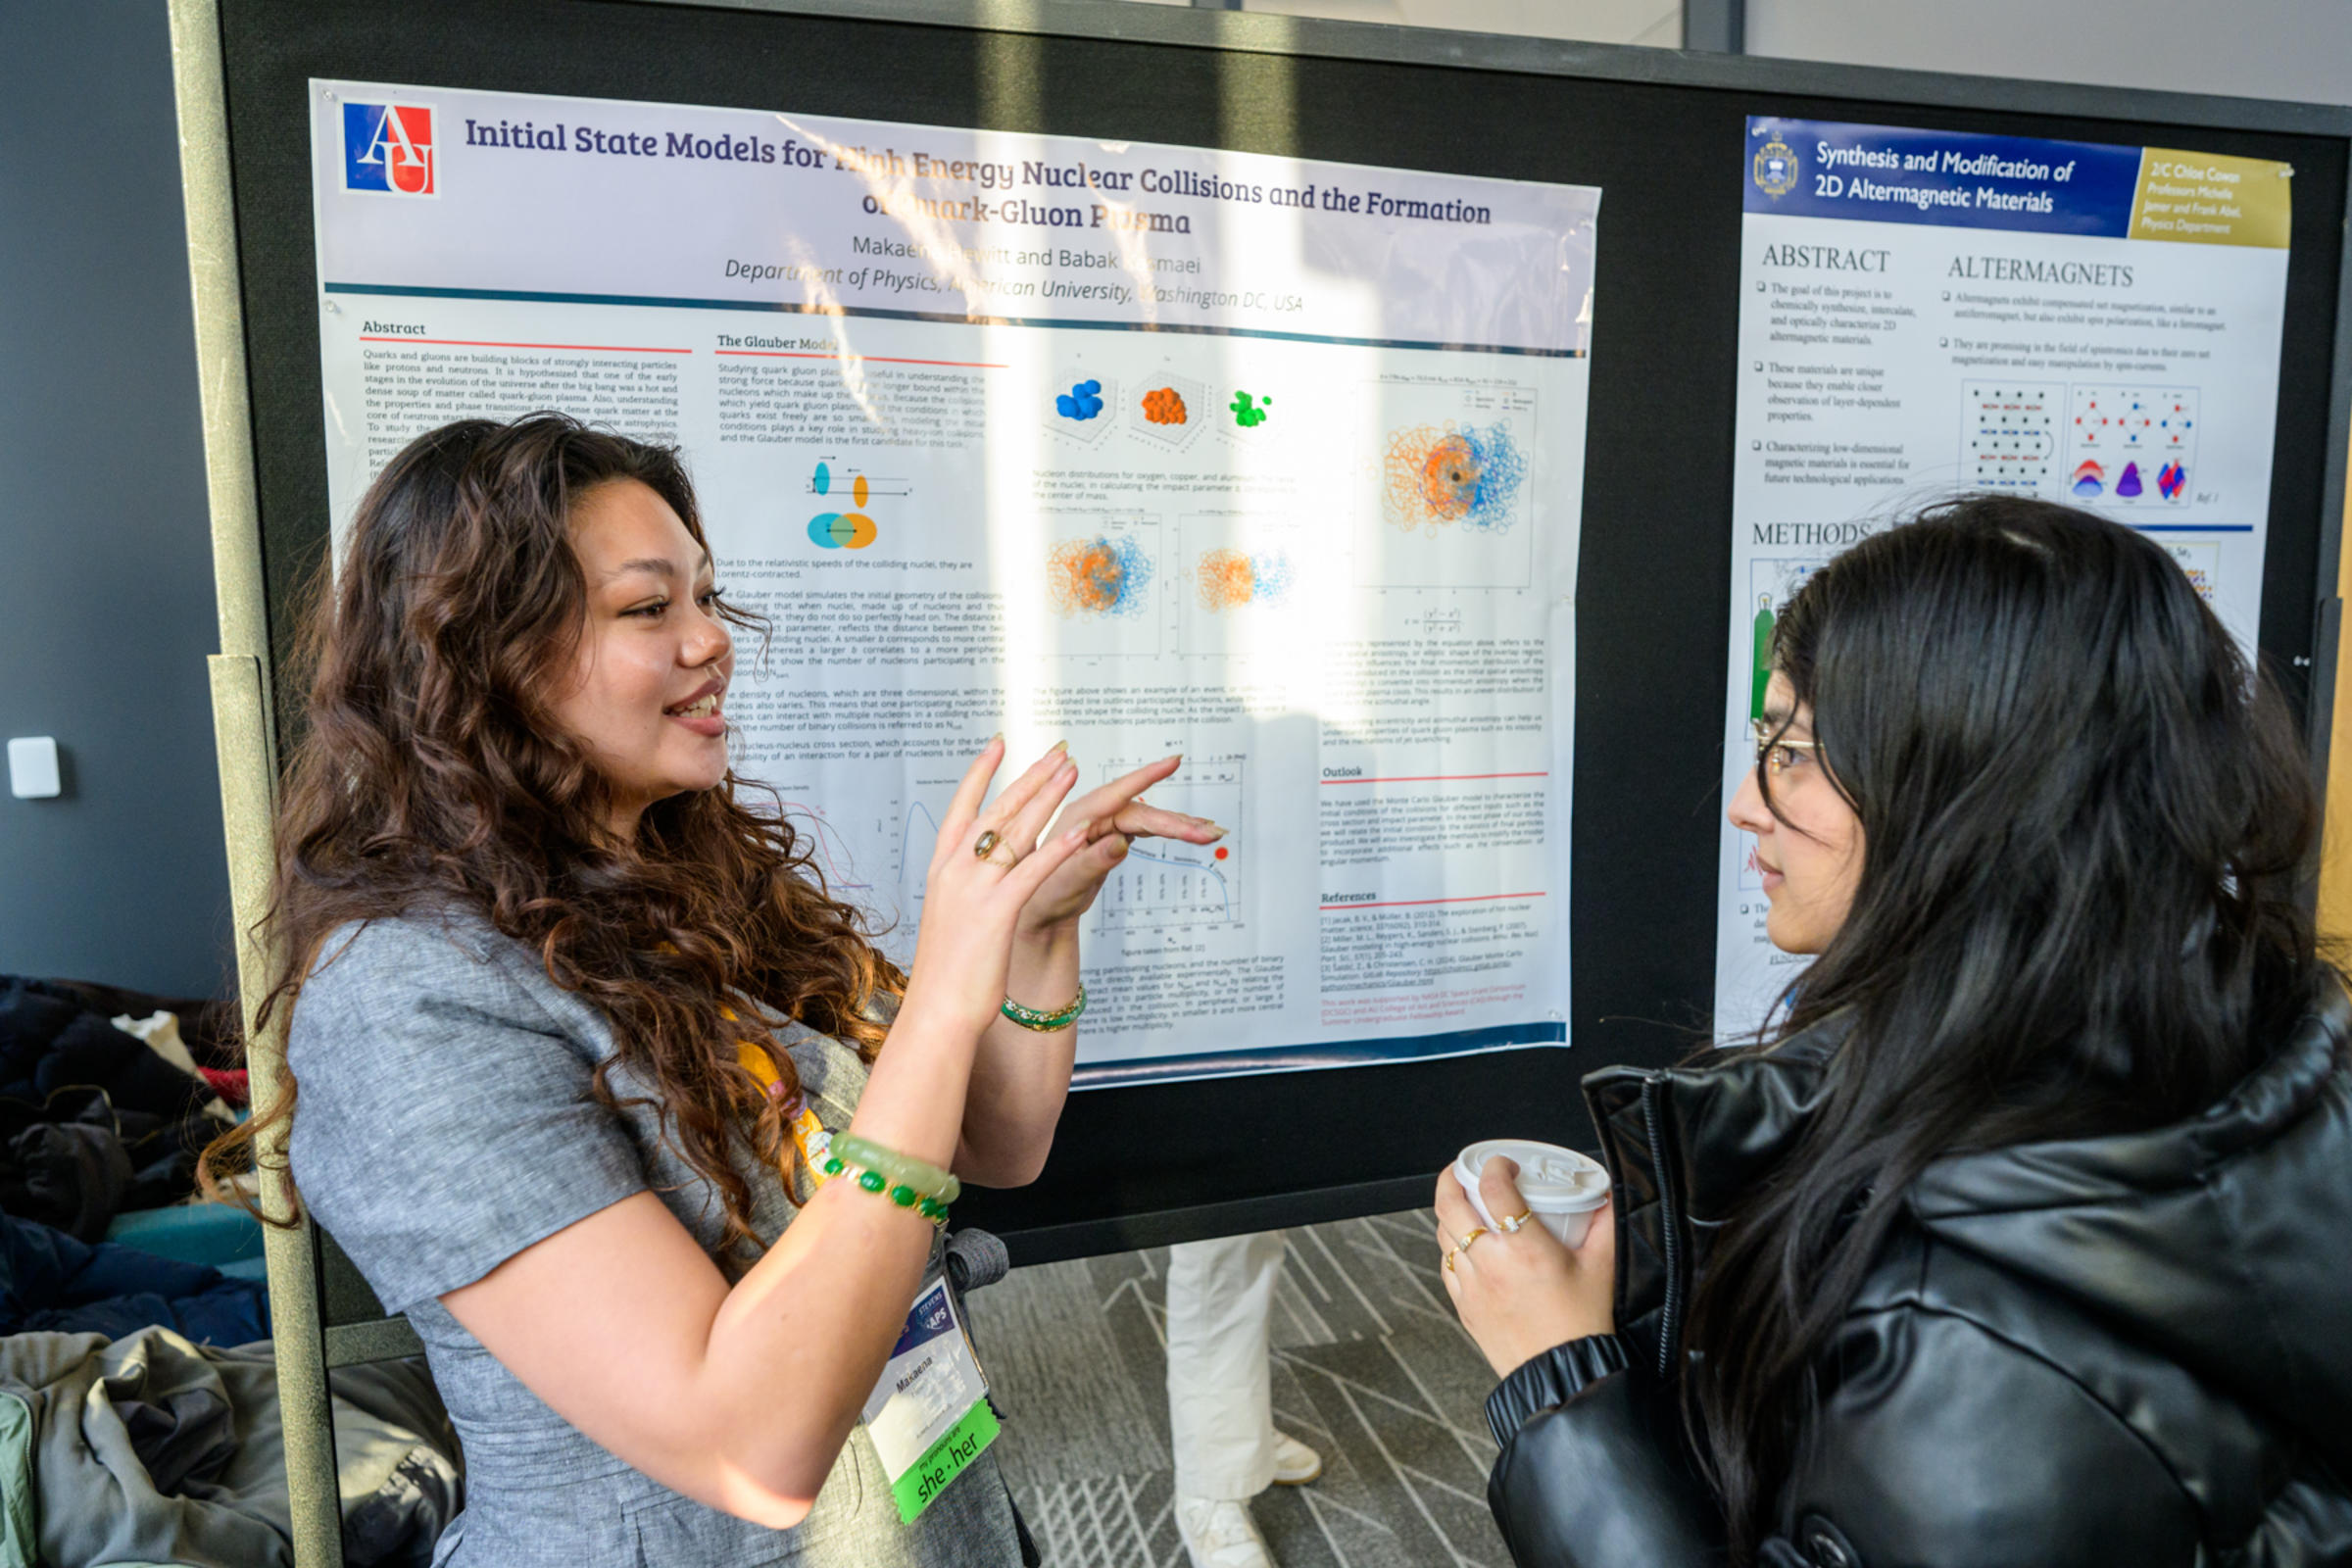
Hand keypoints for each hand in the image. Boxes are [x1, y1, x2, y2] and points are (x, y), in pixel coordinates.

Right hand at [901, 739, 1095, 1036]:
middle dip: (1031, 777)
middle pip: (998, 811)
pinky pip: (1034, 870)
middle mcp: (955, 870)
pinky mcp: (997, 911)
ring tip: (1073, 770)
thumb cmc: (946, 974)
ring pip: (1018, 831)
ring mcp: (974, 888)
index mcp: (941, 869)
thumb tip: (974, 880)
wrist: (937, 1012)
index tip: (998, 744)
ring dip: (1049, 797)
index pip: (961, 808)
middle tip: (1058, 751)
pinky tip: (1083, 829)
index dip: (981, 774)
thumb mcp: (951, 919)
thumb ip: (963, 892)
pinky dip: (1060, 848)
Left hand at [1015, 753, 1226, 935]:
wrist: (1038, 912)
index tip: (1173, 761)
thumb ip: (1093, 861)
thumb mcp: (1066, 882)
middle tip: (1209, 831)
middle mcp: (1093, 816)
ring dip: (1179, 826)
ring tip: (1210, 833)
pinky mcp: (1112, 837)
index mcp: (1079, 817)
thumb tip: (1121, 843)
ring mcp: (1104, 826)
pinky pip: (1145, 829)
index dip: (1148, 776)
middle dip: (1178, 821)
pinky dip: (1169, 832)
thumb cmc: (1042, 896)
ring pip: (1148, 820)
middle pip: (1143, 813)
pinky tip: (1189, 833)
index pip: (1119, 793)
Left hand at [1435, 1158, 1615, 1377]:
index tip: (1503, 1164)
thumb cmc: (1583, 1325)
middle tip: (1462, 1170)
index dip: (1494, 1166)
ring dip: (1448, 1212)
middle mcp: (1490, 1262)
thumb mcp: (1602, 1267)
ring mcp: (1472, 1285)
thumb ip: (1605, 1225)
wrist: (1563, 1375)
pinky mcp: (1465, 1306)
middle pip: (1450, 1205)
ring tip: (1461, 1203)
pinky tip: (1463, 1245)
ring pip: (1443, 1234)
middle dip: (1450, 1179)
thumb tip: (1608, 1198)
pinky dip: (1450, 1248)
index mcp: (1524, 1247)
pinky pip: (1446, 1266)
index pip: (1494, 1188)